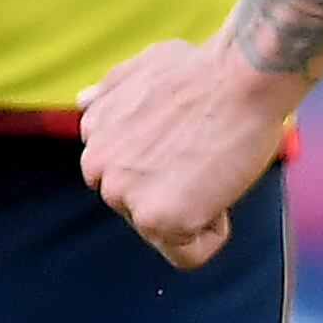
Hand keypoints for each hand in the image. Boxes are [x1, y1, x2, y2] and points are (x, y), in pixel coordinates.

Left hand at [79, 28, 297, 268]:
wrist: (241, 75)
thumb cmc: (204, 68)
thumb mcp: (142, 68)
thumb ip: (110, 92)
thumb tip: (82, 101)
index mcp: (92, 136)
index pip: (126, 179)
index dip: (167, 164)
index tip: (189, 137)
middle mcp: (97, 167)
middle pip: (143, 209)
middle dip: (177, 190)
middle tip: (204, 152)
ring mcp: (123, 195)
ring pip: (165, 234)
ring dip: (195, 210)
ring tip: (212, 165)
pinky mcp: (157, 219)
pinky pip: (190, 254)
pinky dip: (214, 232)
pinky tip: (220, 187)